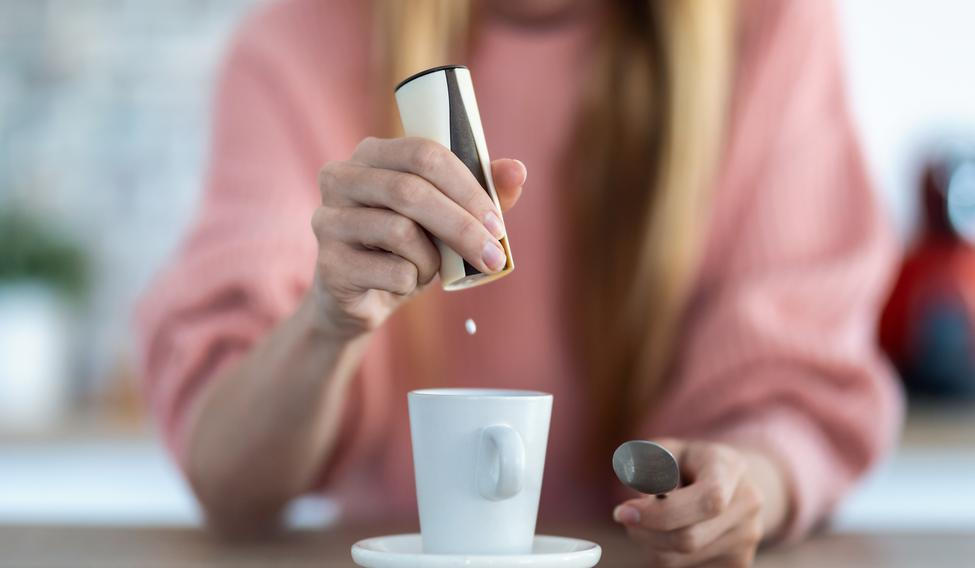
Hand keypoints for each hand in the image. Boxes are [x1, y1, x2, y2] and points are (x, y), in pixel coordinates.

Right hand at [310, 136, 525, 337]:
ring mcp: (328, 220)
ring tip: (428, 268)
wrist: (361, 298)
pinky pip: (392, 272)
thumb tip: (517, 170)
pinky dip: (412, 282)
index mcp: (371, 153)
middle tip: (493, 256)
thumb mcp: (445, 217)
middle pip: (410, 191)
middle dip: (461, 226)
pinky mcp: (329, 264)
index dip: (466, 186)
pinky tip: (400, 283)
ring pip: (401, 232)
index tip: (497, 221)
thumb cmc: (406, 247)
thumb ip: (480, 191)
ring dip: (431, 259)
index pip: (423, 154)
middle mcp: (340, 178)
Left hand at [612, 439, 788, 567]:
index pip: (708, 499)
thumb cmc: (688, 463)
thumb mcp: (664, 450)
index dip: (662, 512)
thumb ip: (646, 464)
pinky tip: (671, 532)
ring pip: (679, 560)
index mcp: (731, 468)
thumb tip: (637, 488)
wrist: (731, 482)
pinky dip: (665, 554)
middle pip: (689, 538)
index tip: (624, 511)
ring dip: (650, 544)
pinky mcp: (738, 563)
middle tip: (624, 517)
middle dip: (645, 532)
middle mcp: (747, 505)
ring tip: (653, 520)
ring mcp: (747, 538)